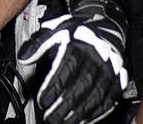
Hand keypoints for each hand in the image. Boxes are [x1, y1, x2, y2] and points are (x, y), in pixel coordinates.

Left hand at [18, 0, 127, 123]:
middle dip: (64, 104)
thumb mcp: (54, 30)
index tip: (42, 100)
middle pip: (80, 85)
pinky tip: (84, 119)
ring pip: (96, 95)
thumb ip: (37, 44)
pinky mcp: (118, 80)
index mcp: (79, 45)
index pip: (66, 68)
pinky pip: (109, 99)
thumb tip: (24, 58)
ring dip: (80, 112)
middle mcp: (96, 57)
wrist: (104, 28)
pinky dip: (97, 112)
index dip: (54, 87)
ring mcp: (109, 70)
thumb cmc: (76, 33)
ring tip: (65, 122)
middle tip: (51, 117)